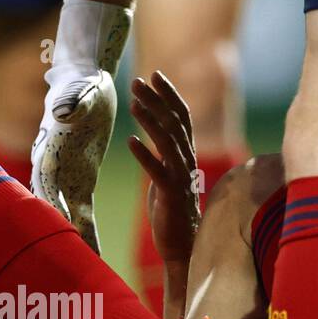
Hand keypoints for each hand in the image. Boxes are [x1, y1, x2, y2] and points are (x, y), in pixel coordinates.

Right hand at [31, 66, 117, 253]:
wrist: (84, 81)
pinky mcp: (81, 181)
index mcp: (52, 154)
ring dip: (73, 244)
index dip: (53, 212)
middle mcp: (53, 172)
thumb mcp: (80, 93)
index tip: (60, 236)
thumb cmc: (82, 84)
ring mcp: (65, 179)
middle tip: (65, 271)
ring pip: (67, 218)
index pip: (48, 188)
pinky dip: (87, 233)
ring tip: (82, 274)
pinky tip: (95, 256)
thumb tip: (65, 113)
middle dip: (58, 240)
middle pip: (52, 212)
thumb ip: (72, 104)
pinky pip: (83, 213)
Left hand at [127, 71, 199, 264]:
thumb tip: (151, 134)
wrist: (182, 244)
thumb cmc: (171, 209)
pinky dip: (145, 156)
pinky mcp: (170, 195)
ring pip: (167, 142)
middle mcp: (186, 161)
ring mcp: (180, 177)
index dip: (168, 94)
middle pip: (173, 122)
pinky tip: (130, 141)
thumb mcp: (166, 175)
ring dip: (150, 120)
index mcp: (186, 154)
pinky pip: (157, 171)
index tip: (154, 74)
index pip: (181, 116)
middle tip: (138, 80)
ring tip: (134, 102)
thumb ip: (163, 154)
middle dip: (156, 99)